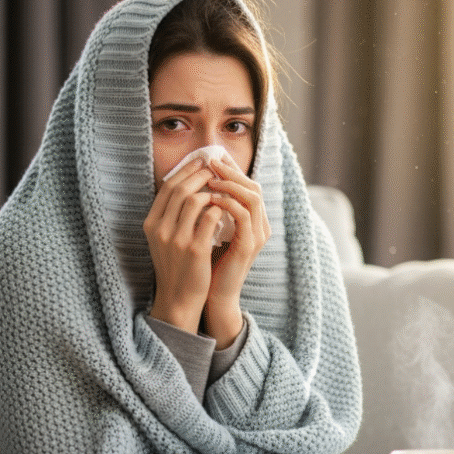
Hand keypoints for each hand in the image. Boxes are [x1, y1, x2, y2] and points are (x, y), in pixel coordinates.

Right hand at [143, 157, 223, 332]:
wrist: (178, 299)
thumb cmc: (176, 266)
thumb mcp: (163, 239)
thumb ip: (170, 215)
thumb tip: (187, 186)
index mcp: (151, 224)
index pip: (167, 187)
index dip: (185, 171)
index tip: (200, 161)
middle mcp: (160, 229)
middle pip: (180, 189)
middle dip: (200, 174)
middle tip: (214, 167)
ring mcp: (177, 239)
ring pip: (195, 199)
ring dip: (211, 189)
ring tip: (223, 186)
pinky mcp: (195, 249)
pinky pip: (210, 217)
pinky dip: (220, 208)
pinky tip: (227, 207)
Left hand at [204, 158, 270, 347]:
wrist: (212, 296)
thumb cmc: (207, 263)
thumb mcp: (208, 230)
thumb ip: (209, 209)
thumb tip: (194, 184)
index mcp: (252, 221)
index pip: (247, 185)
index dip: (230, 169)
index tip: (210, 157)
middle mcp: (259, 225)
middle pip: (253, 185)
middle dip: (231, 170)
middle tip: (210, 160)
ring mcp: (257, 235)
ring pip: (252, 196)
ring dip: (230, 183)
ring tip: (209, 176)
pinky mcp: (249, 245)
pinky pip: (243, 214)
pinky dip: (227, 202)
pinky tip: (210, 197)